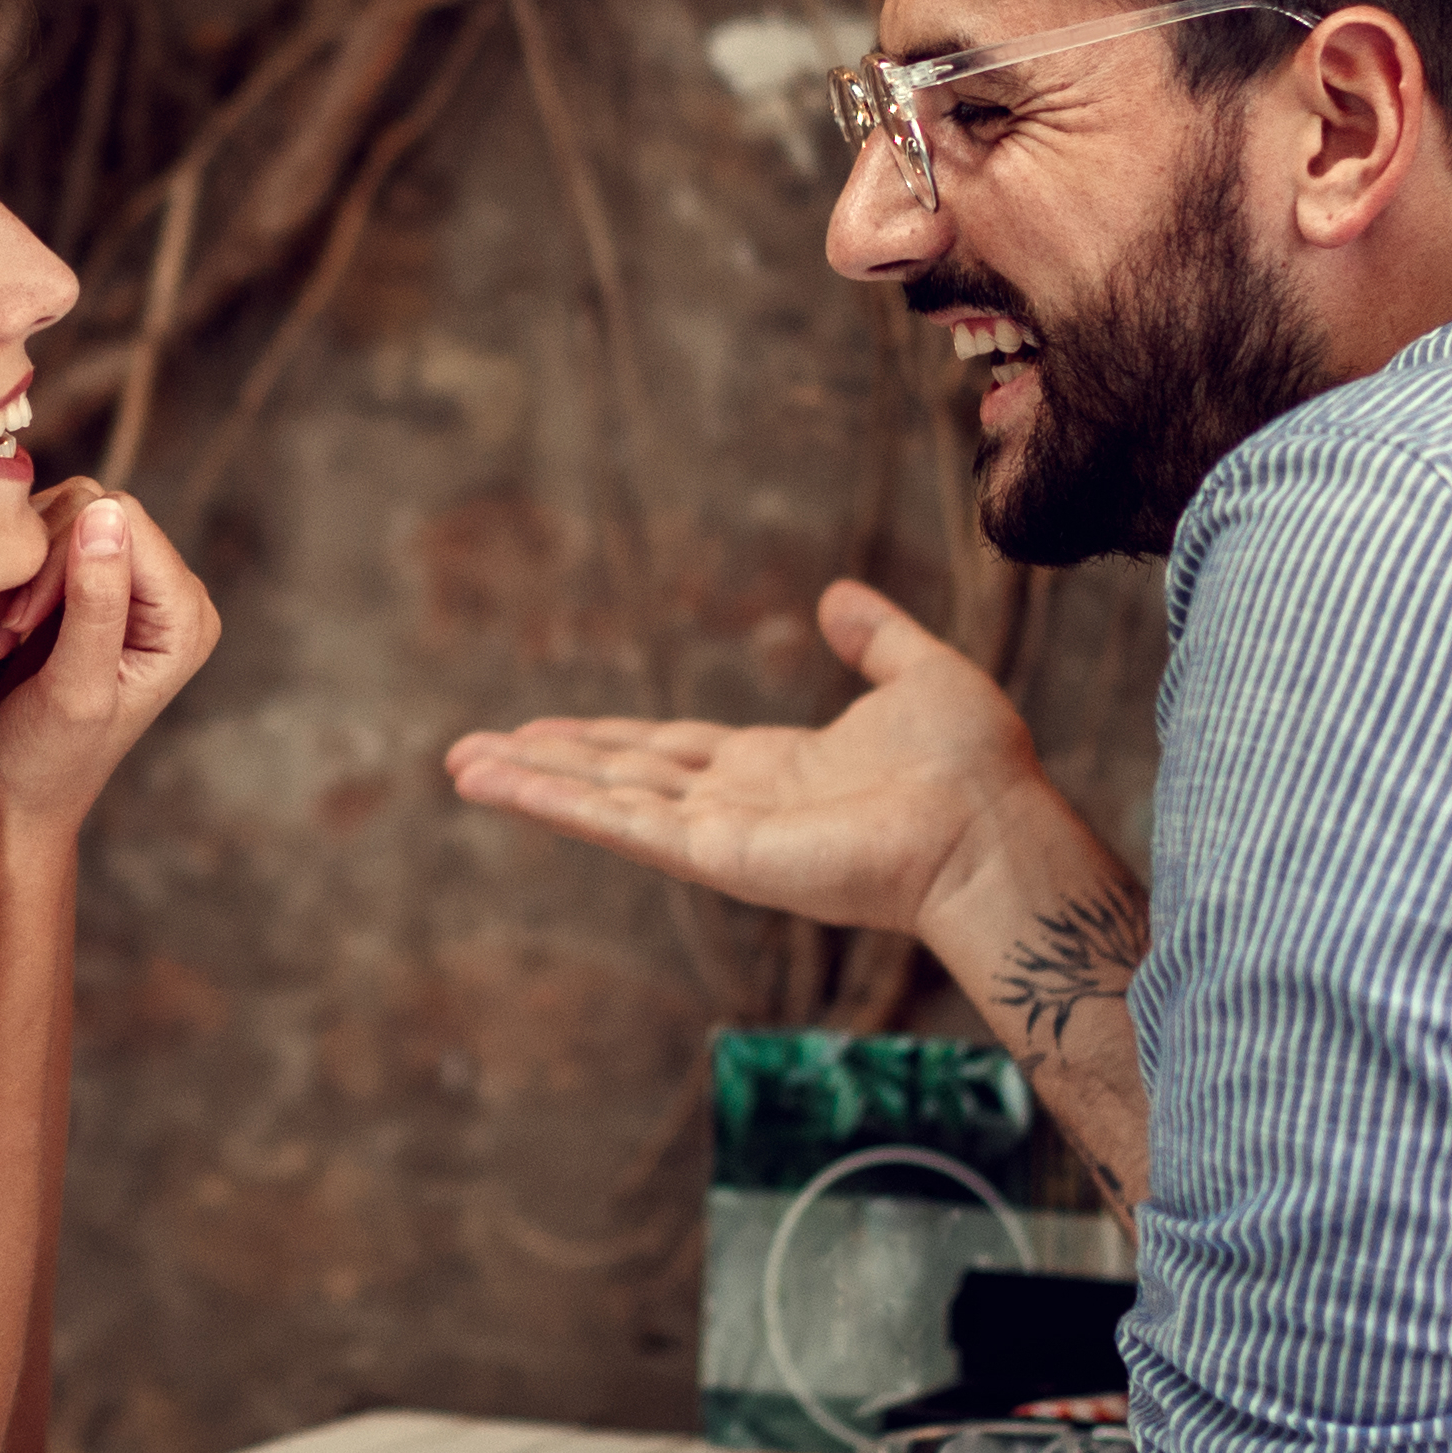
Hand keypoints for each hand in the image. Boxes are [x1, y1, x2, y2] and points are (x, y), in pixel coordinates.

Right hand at [0, 484, 217, 840]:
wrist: (10, 798)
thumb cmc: (47, 762)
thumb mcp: (75, 687)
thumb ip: (96, 603)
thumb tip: (106, 514)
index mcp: (185, 615)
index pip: (122, 519)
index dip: (61, 556)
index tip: (21, 623)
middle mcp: (166, 594)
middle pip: (91, 510)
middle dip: (36, 568)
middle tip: (3, 633)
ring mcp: (125, 589)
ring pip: (61, 519)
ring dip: (16, 578)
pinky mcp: (83, 592)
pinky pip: (42, 543)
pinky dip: (9, 583)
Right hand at [442, 579, 1047, 940]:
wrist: (990, 825)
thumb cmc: (974, 766)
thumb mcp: (920, 673)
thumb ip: (875, 638)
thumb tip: (838, 597)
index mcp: (778, 769)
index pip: (669, 750)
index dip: (605, 737)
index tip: (546, 727)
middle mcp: (737, 806)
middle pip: (619, 776)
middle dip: (545, 762)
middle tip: (470, 753)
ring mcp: (720, 834)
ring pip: (604, 799)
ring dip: (530, 781)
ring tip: (461, 766)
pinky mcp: (714, 855)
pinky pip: (619, 822)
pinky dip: (553, 803)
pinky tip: (500, 784)